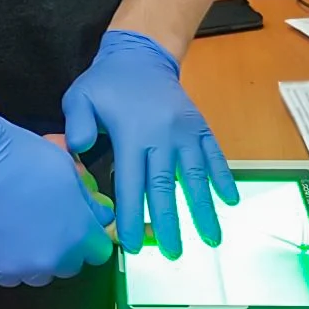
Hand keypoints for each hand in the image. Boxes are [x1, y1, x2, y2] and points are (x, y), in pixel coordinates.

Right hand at [0, 100, 113, 286]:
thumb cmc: (21, 157)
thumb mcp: (67, 169)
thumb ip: (86, 201)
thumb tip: (99, 215)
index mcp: (79, 232)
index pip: (99, 251)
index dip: (91, 238)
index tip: (80, 227)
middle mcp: (56, 257)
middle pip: (71, 264)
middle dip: (65, 247)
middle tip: (48, 224)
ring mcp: (25, 268)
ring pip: (42, 273)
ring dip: (38, 257)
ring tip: (22, 230)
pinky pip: (13, 276)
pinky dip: (11, 262)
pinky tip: (2, 237)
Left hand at [62, 30, 237, 258]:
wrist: (142, 54)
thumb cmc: (107, 83)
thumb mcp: (80, 97)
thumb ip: (77, 124)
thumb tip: (78, 150)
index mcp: (131, 135)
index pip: (131, 184)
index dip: (132, 216)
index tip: (134, 245)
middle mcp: (162, 137)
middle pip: (166, 187)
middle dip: (170, 223)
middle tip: (175, 254)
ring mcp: (184, 131)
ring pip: (195, 175)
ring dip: (203, 208)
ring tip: (211, 239)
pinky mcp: (199, 126)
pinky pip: (214, 154)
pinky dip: (223, 177)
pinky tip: (230, 201)